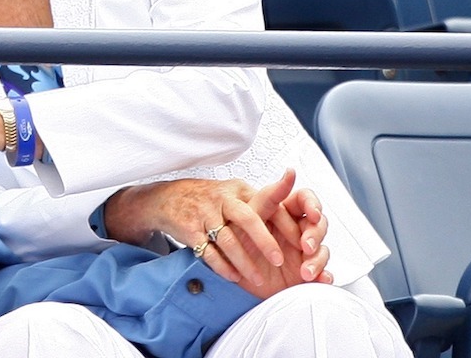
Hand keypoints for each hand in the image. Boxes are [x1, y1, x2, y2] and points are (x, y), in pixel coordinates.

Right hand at [103, 176, 284, 286]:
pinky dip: (222, 266)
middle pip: (248, 218)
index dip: (287, 225)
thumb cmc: (210, 199)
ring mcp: (204, 213)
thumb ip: (261, 202)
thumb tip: (297, 216)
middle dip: (265, 242)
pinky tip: (233, 277)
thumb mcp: (235, 193)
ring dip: (244, 262)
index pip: (270, 204)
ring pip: (228, 240)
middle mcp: (223, 199)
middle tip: (280, 261)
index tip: (302, 243)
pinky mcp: (189, 229)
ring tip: (257, 279)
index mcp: (240, 190)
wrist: (168, 197)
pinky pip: (208, 252)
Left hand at [223, 169, 332, 298]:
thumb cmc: (236, 242)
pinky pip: (322, 273)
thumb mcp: (249, 217)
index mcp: (283, 212)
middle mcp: (296, 230)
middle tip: (305, 246)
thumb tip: (290, 171)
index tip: (312, 214)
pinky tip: (321, 279)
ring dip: (317, 260)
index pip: (306, 200)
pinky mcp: (305, 272)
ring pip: (322, 249)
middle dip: (316, 234)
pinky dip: (323, 276)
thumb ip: (270, 197)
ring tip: (305, 272)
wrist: (229, 275)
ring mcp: (302, 252)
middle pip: (319, 224)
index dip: (313, 204)